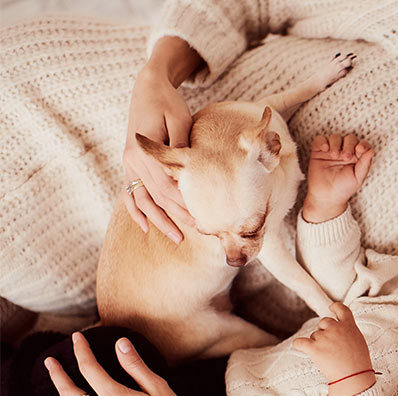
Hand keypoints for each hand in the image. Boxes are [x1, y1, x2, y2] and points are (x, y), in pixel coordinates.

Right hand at [121, 67, 195, 243]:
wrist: (147, 89)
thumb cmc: (168, 103)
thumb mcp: (179, 120)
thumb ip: (180, 146)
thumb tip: (187, 171)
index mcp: (143, 151)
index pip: (166, 187)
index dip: (184, 204)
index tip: (203, 217)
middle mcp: (132, 161)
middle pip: (157, 197)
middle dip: (177, 217)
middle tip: (199, 232)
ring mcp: (128, 164)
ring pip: (143, 200)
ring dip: (159, 221)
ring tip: (177, 238)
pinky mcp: (130, 164)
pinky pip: (130, 193)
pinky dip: (136, 211)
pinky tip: (145, 227)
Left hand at [292, 302, 373, 385]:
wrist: (354, 376)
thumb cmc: (359, 363)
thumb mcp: (360, 341)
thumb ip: (350, 332)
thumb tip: (343, 332)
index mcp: (349, 325)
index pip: (341, 309)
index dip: (335, 307)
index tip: (331, 308)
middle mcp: (336, 328)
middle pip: (324, 322)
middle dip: (324, 331)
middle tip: (330, 344)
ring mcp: (324, 337)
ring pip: (314, 335)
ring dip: (317, 342)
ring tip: (327, 356)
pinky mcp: (314, 348)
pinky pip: (299, 342)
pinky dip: (298, 345)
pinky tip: (300, 347)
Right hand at [302, 134, 374, 222]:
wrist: (326, 197)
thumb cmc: (343, 189)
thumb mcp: (358, 177)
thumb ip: (365, 164)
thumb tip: (371, 150)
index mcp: (357, 157)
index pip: (362, 144)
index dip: (362, 144)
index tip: (360, 150)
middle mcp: (345, 152)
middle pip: (350, 138)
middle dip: (349, 144)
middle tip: (346, 157)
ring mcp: (332, 151)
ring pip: (335, 137)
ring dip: (336, 143)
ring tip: (335, 155)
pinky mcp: (318, 152)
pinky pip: (320, 139)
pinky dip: (322, 141)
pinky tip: (325, 149)